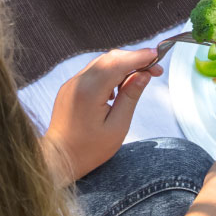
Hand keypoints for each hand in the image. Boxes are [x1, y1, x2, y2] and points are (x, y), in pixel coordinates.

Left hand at [44, 48, 160, 182]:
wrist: (57, 160)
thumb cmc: (88, 150)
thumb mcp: (117, 127)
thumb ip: (131, 96)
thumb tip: (144, 74)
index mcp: (90, 91)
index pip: (119, 63)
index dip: (140, 57)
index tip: (158, 55)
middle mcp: (78, 81)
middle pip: (111, 58)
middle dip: (134, 59)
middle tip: (155, 70)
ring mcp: (72, 83)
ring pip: (102, 62)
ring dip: (123, 64)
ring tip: (139, 78)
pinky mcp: (70, 86)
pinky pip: (93, 71)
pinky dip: (110, 72)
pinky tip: (118, 88)